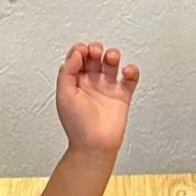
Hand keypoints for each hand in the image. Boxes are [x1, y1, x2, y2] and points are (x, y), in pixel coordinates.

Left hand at [56, 42, 139, 158]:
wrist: (94, 146)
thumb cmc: (78, 126)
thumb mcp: (64, 96)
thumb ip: (67, 72)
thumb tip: (77, 53)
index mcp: (75, 82)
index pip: (77, 58)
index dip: (79, 50)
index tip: (82, 52)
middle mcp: (91, 83)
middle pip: (94, 56)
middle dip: (95, 49)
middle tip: (95, 52)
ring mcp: (107, 88)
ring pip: (112, 63)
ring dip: (112, 55)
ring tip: (111, 58)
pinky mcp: (122, 95)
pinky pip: (130, 78)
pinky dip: (132, 71)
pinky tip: (126, 72)